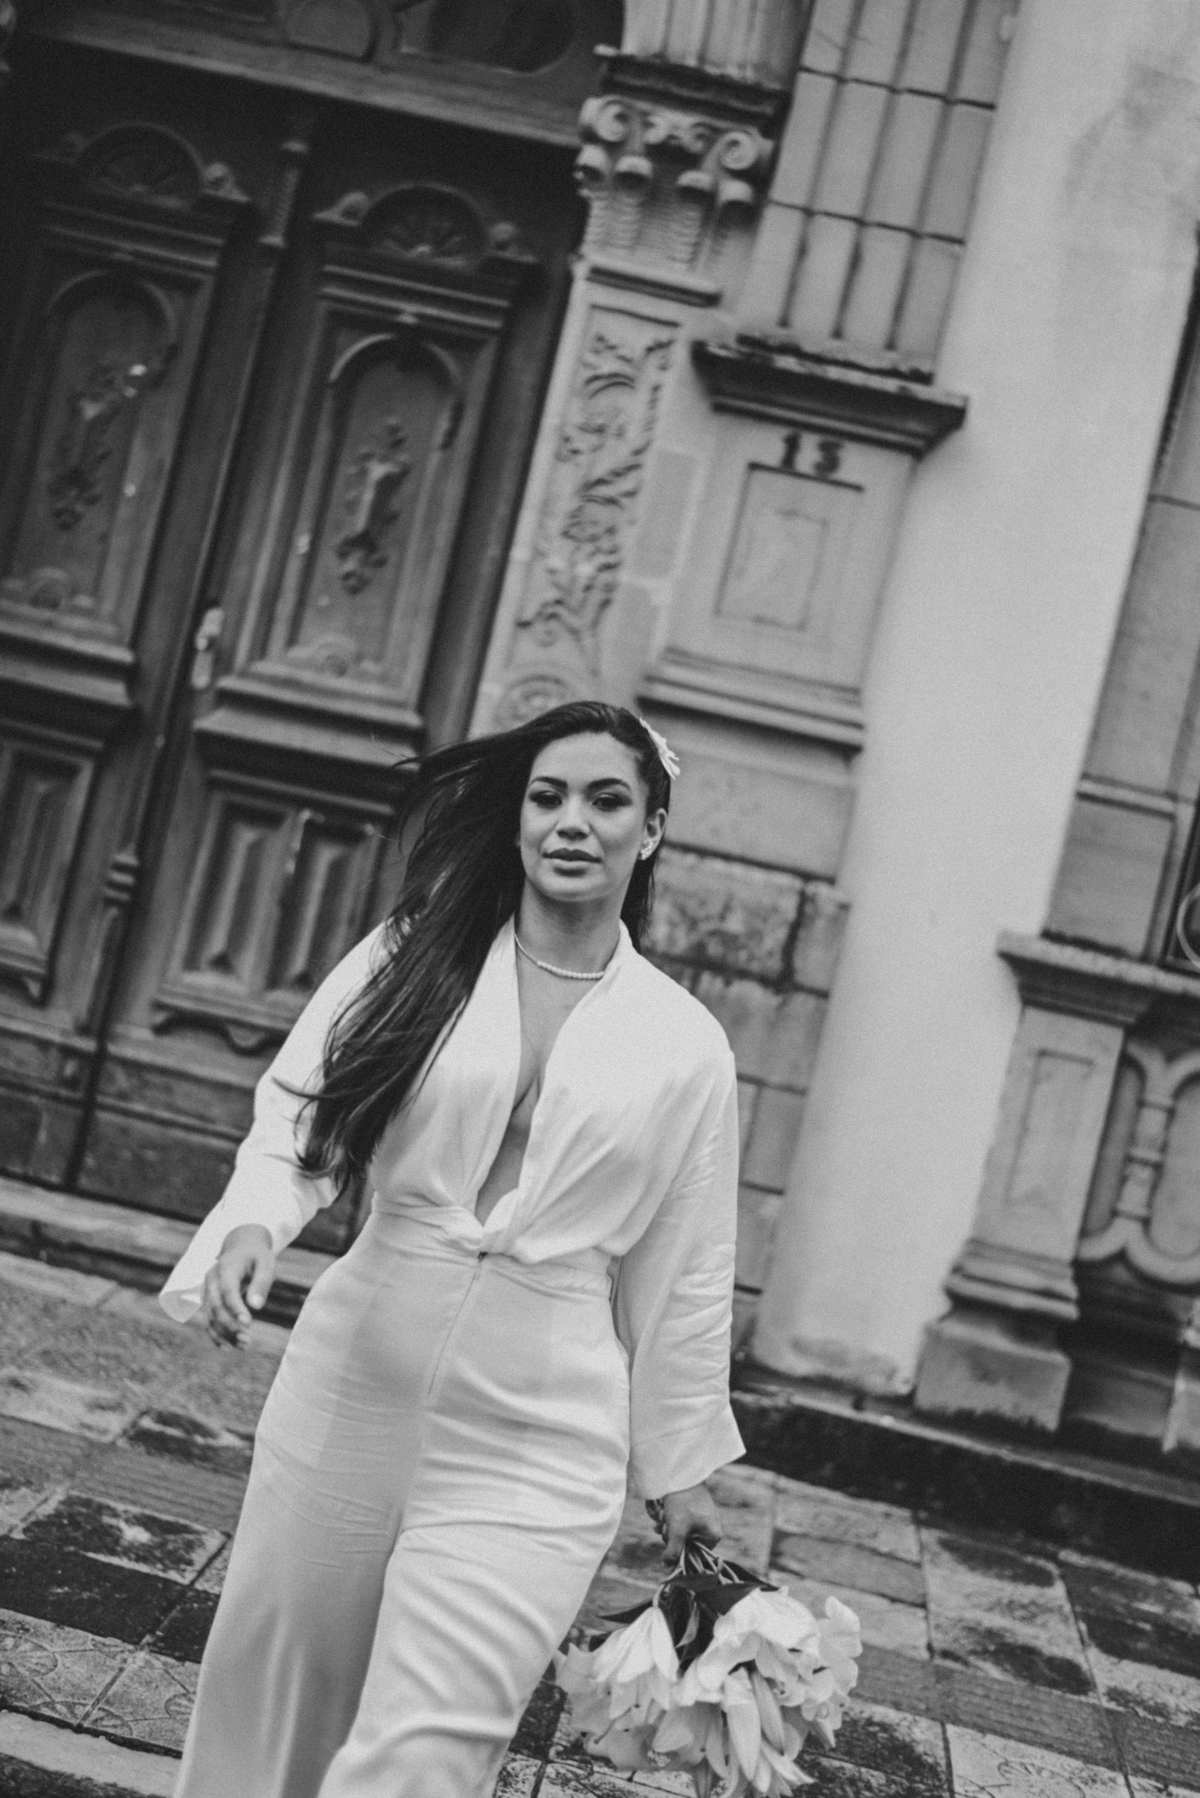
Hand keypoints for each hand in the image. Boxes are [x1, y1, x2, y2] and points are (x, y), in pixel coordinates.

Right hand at [201, 1226, 275, 1348]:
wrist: (241, 1247)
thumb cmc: (257, 1256)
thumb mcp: (266, 1263)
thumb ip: (261, 1283)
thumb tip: (256, 1307)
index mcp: (226, 1267)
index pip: (228, 1290)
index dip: (236, 1308)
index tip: (248, 1324)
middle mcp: (211, 1279)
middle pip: (215, 1306)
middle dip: (229, 1325)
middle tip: (247, 1340)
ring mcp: (207, 1290)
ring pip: (209, 1316)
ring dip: (223, 1334)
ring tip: (243, 1346)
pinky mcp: (208, 1300)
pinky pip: (208, 1319)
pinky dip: (216, 1334)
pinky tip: (228, 1347)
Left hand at [660, 1482, 722, 1564]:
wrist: (681, 1473)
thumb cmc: (682, 1502)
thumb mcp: (676, 1530)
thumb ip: (673, 1551)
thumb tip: (668, 1566)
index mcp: (714, 1535)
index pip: (695, 1554)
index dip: (679, 1549)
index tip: (669, 1538)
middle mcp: (713, 1527)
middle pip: (687, 1542)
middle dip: (671, 1535)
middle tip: (664, 1524)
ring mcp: (705, 1517)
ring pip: (682, 1531)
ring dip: (669, 1526)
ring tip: (662, 1515)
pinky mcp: (696, 1508)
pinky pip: (682, 1520)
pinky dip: (671, 1518)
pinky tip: (663, 1512)